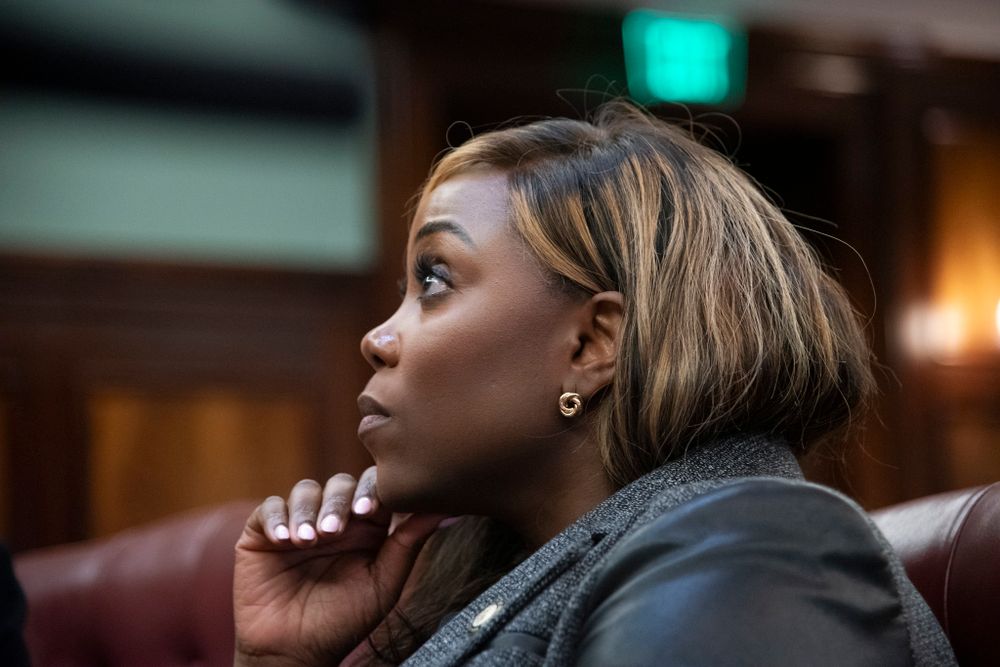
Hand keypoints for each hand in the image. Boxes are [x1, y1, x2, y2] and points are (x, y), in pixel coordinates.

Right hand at [233, 467, 446, 666]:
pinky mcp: (263, 532)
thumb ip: (410, 543)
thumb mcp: (384, 583)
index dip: (373, 491)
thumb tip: (448, 510)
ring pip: (306, 490)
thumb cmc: (345, 620)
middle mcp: (334, 517)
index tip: (370, 511)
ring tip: (307, 541)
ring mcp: (300, 522)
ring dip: (308, 511)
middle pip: (340, 484)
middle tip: (334, 531)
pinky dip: (277, 518)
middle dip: (338, 502)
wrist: (295, 651)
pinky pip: (269, 508)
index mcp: (367, 526)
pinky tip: (284, 541)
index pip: (373, 488)